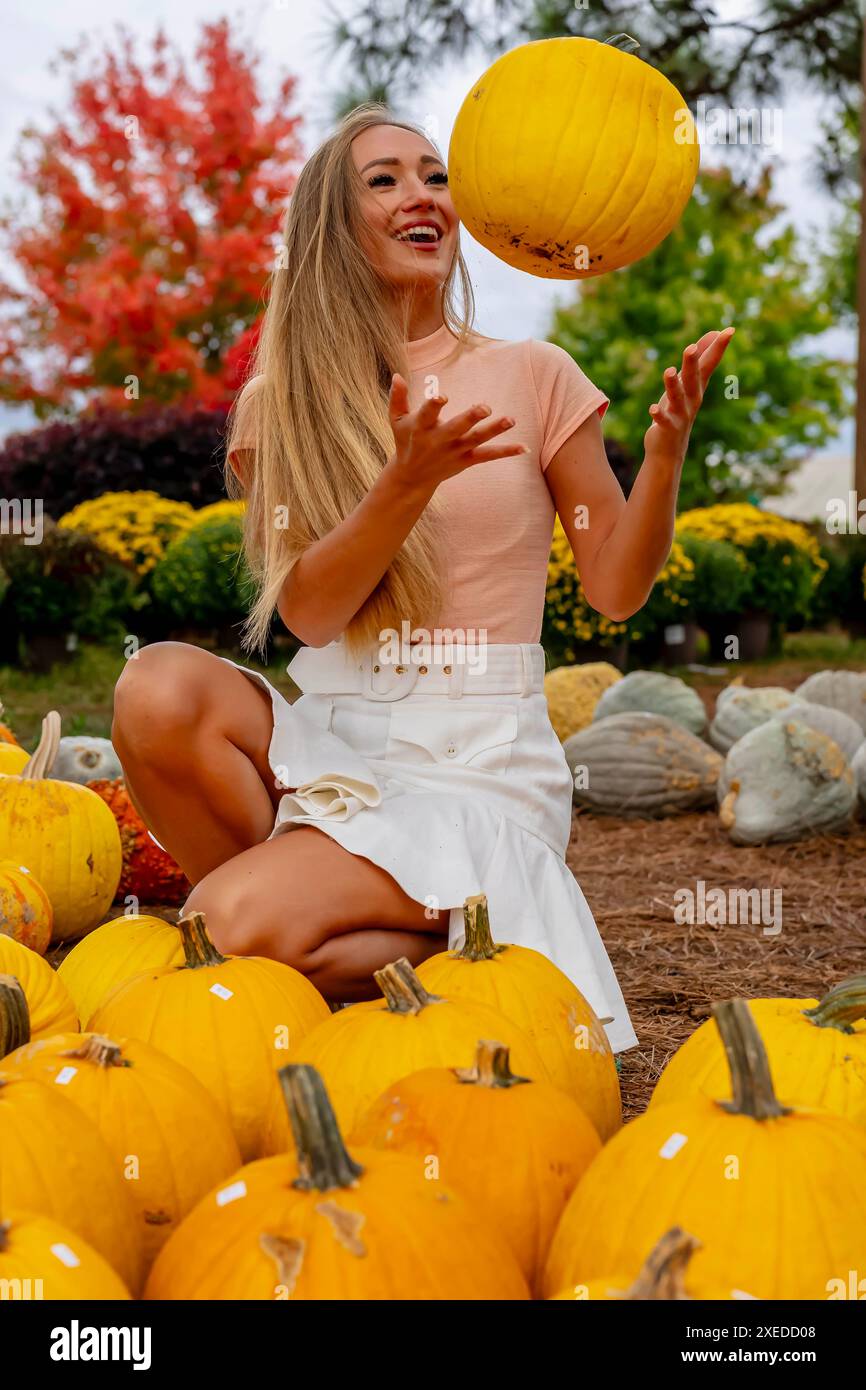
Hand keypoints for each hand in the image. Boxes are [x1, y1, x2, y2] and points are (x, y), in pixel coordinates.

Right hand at [386, 373, 528, 493]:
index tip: (442, 395)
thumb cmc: (405, 441)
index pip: (427, 414)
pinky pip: (488, 456)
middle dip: (470, 418)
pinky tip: (524, 447)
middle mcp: (439, 440)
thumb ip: (397, 398)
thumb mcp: (396, 420)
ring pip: (476, 440)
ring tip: (511, 420)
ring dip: (494, 430)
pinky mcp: (466, 460)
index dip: (434, 405)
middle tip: (485, 407)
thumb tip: (397, 376)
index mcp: (421, 428)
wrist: (412, 477)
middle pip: (456, 428)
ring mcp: (454, 451)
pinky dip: (505, 452)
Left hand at [644, 327, 734, 464]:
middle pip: (693, 378)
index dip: (719, 347)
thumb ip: (700, 359)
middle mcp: (692, 399)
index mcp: (697, 387)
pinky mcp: (667, 428)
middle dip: (692, 363)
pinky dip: (659, 414)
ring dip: (673, 385)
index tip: (730, 330)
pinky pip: (663, 420)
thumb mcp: (689, 383)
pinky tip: (653, 408)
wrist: (670, 449)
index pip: (709, 364)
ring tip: (668, 371)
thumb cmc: (679, 410)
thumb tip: (714, 333)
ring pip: (677, 397)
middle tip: (690, 348)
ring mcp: (681, 414)